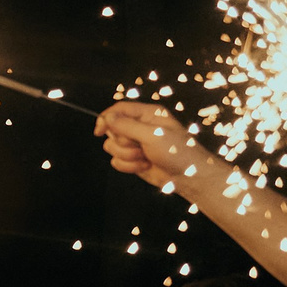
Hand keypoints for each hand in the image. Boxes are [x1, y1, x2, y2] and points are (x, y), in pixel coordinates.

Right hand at [95, 100, 213, 188]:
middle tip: (139, 146)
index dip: (106, 118)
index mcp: (148, 114)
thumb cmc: (177, 152)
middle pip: (113, 130)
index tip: (99, 130)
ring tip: (144, 157)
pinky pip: (116, 161)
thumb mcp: (152, 135)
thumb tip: (107, 117)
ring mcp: (136, 144)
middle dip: (123, 142)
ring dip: (126, 156)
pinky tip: (144, 166)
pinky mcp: (133, 159)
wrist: (188, 177)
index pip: (119, 109)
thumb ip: (127, 125)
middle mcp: (140, 127)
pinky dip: (128, 166)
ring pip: (112, 147)